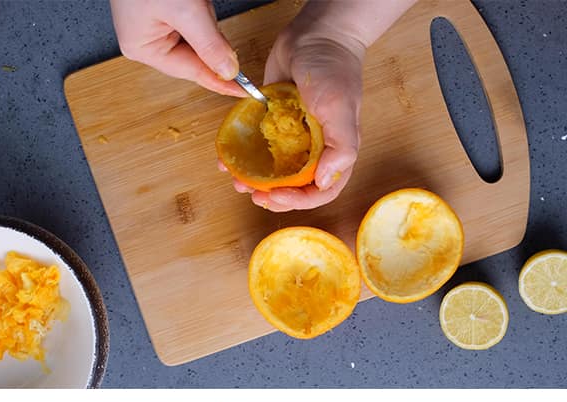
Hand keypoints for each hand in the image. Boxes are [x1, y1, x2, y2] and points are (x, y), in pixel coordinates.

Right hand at [111, 0, 242, 95]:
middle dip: (212, 48)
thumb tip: (228, 70)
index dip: (218, 80)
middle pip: (190, 56)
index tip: (244, 90)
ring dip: (206, 30)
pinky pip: (187, 23)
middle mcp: (144, 40)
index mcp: (142, 48)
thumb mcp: (186, 10)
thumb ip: (209, 43)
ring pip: (192, 38)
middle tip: (228, 43)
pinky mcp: (160, 9)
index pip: (188, 70)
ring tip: (204, 10)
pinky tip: (201, 7)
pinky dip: (200, 18)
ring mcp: (151, 23)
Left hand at [231, 19, 364, 210]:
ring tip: (237, 181)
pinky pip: (255, 147)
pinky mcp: (270, 123)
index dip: (300, 200)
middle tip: (253, 195)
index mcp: (333, 150)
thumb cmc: (333, 69)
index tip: (277, 195)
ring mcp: (291, 137)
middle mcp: (312, 148)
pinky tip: (226, 159)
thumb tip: (324, 182)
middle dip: (272, 196)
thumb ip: (340, 148)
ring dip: (252, 181)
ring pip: (271, 171)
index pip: (321, 191)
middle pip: (294, 186)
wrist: (314, 35)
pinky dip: (240, 156)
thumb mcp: (341, 109)